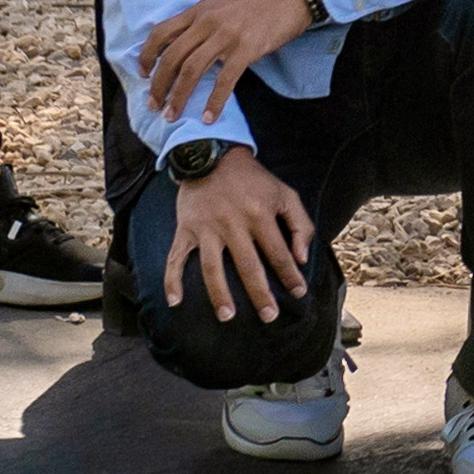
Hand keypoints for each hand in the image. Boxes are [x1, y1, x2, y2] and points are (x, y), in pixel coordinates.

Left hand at [133, 0, 311, 131]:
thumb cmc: (257, 3)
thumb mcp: (221, 6)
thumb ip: (201, 24)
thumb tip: (181, 50)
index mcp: (199, 10)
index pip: (161, 32)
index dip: (146, 55)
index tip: (142, 74)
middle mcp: (208, 21)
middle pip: (172, 57)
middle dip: (159, 85)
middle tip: (153, 105)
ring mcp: (227, 35)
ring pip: (191, 70)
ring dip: (178, 97)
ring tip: (172, 115)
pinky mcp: (247, 49)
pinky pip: (224, 80)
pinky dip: (214, 102)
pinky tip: (208, 117)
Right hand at [159, 152, 317, 324]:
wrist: (212, 155)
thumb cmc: (254, 180)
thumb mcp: (284, 193)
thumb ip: (299, 224)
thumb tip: (301, 258)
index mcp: (260, 214)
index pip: (278, 253)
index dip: (290, 275)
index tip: (298, 294)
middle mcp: (233, 224)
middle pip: (248, 266)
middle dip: (260, 294)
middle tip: (269, 317)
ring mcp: (206, 228)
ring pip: (212, 268)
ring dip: (219, 294)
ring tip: (227, 317)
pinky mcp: (185, 229)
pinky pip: (176, 258)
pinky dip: (172, 280)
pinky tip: (175, 301)